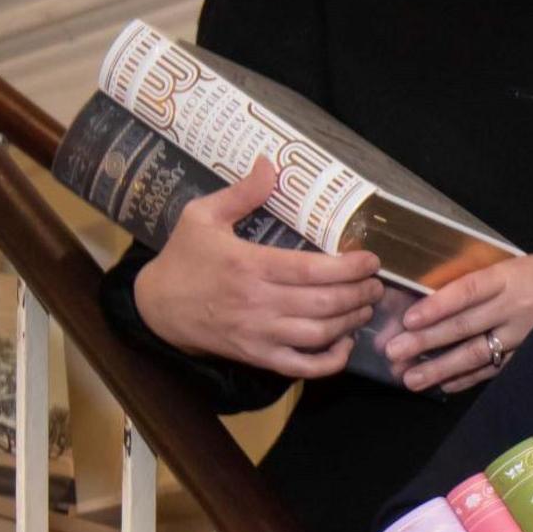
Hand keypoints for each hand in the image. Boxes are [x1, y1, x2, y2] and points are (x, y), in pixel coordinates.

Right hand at [127, 156, 381, 377]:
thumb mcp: (202, 216)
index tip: (371, 261)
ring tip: (365, 307)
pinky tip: (344, 344)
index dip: (349, 267)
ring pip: (319, 334)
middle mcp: (257, 302)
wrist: (156, 306)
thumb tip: (270, 164)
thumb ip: (241, 193)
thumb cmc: (184, 257)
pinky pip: (302, 367)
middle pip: (324, 303)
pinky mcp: (256, 357)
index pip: (312, 270)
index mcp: (249, 265)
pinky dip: (330, 361)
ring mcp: (258, 334)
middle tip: (376, 285)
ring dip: (351, 322)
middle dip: (360, 294)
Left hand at [383, 245, 532, 393]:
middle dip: (426, 341)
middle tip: (394, 353)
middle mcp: (515, 306)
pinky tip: (445, 385)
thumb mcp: (512, 264)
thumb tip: (430, 289)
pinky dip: (469, 378)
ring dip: (442, 367)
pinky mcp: (530, 353)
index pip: (468, 291)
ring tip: (411, 378)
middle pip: (466, 325)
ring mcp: (524, 333)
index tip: (408, 318)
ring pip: (478, 353)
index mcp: (509, 277)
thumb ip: (477, 276)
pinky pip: (495, 369)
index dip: (438, 305)